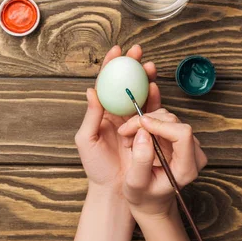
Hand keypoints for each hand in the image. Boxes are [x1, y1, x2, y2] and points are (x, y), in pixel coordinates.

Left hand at [75, 45, 160, 195]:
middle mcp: (118, 112)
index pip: (106, 83)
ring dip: (145, 77)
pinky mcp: (146, 129)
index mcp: (102, 112)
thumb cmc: (96, 168)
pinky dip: (154, 97)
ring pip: (140, 92)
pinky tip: (154, 86)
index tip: (116, 51)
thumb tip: (91, 91)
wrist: (114, 189)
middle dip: (131, 65)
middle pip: (125, 82)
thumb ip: (90, 116)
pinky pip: (152, 109)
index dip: (110, 66)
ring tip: (149, 66)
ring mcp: (133, 120)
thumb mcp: (86, 141)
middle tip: (137, 52)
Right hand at [118, 109, 207, 218]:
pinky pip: (166, 120)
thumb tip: (143, 132)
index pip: (183, 134)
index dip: (161, 124)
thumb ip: (141, 160)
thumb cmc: (144, 196)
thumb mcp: (136, 183)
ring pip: (168, 118)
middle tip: (125, 132)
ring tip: (129, 138)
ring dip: (145, 123)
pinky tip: (137, 135)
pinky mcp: (181, 138)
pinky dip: (148, 123)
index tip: (140, 124)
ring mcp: (189, 144)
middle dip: (146, 122)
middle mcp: (194, 154)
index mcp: (186, 168)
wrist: (152, 200)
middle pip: (174, 122)